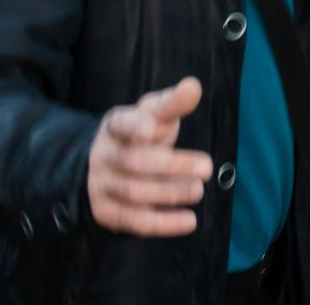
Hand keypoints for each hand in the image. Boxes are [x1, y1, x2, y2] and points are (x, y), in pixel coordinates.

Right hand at [87, 76, 212, 235]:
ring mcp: (102, 185)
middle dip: (173, 165)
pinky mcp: (107, 213)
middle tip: (207, 167)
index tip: (155, 127)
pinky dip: (164, 224)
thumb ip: (173, 103)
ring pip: (134, 192)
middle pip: (136, 161)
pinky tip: (190, 220)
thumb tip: (193, 86)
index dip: (136, 126)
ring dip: (170, 193)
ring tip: (199, 190)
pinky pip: (134, 221)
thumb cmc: (141, 134)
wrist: (106, 167)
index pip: (121, 123)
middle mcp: (104, 154)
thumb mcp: (153, 114)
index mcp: (115, 125)